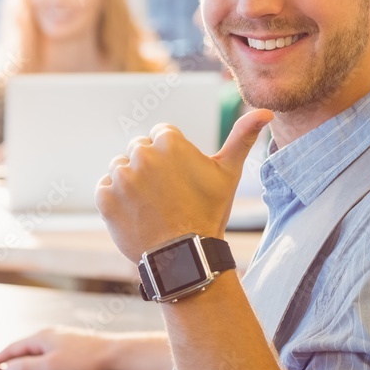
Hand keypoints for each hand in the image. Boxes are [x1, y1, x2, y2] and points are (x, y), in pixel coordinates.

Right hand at [0, 327, 116, 369]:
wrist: (114, 354)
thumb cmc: (85, 359)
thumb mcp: (51, 367)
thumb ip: (27, 367)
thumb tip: (8, 368)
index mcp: (43, 336)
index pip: (14, 347)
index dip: (0, 357)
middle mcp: (51, 333)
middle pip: (24, 345)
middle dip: (10, 356)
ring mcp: (63, 338)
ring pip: (37, 348)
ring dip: (24, 357)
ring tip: (16, 365)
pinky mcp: (73, 344)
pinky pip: (48, 350)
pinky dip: (38, 357)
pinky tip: (42, 363)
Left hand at [95, 109, 272, 261]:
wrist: (185, 257)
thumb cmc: (208, 213)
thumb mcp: (228, 174)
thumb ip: (242, 138)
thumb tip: (266, 112)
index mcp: (169, 142)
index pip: (161, 135)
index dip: (171, 157)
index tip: (179, 178)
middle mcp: (142, 155)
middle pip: (139, 150)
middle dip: (149, 167)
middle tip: (166, 195)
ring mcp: (121, 177)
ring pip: (120, 168)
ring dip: (130, 183)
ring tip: (151, 205)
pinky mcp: (105, 197)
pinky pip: (104, 188)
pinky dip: (115, 200)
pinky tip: (135, 213)